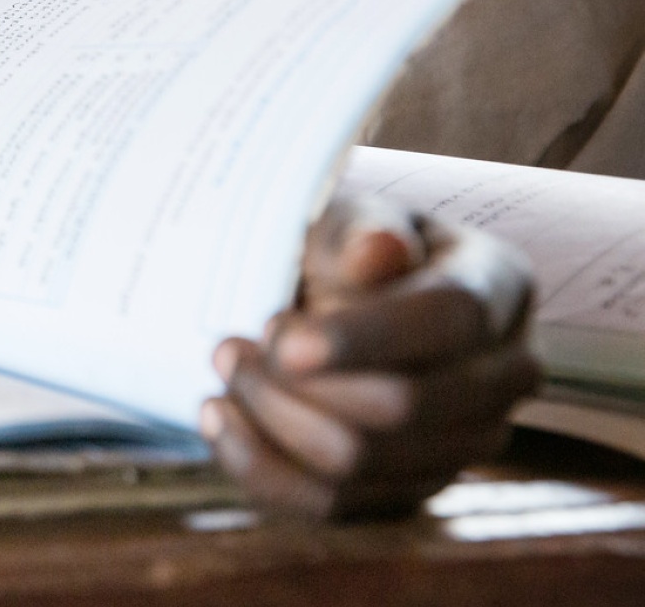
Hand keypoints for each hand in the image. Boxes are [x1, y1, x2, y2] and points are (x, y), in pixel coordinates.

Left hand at [201, 195, 540, 517]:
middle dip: (296, 381)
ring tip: (226, 369)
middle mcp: (504, 374)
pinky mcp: (412, 489)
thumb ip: (359, 230)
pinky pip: (332, 504)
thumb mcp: (345, 218)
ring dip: (270, 419)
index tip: (279, 338)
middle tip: (230, 346)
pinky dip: (260, 466)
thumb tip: (378, 252)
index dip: (364, 336)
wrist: (325, 296)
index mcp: (498, 287)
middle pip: (403, 406)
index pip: (450, 321)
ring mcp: (467, 443)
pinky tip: (219, 417)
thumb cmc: (340, 249)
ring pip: (360, 462)